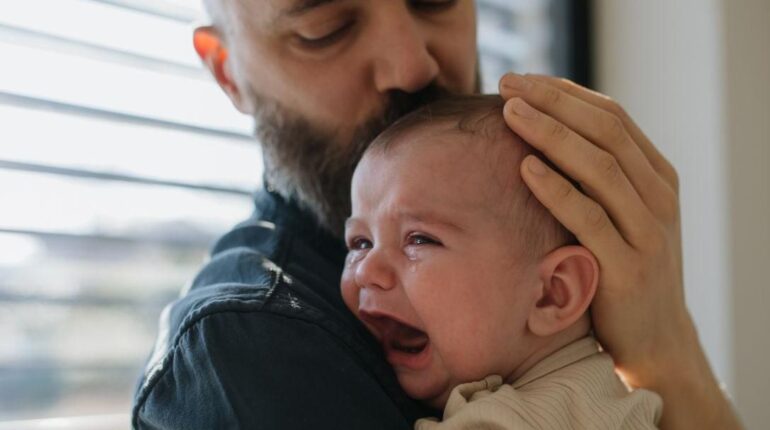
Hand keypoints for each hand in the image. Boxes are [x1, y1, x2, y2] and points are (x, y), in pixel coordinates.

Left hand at [498, 73, 741, 428]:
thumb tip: (545, 130)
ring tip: (510, 113)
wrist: (654, 338)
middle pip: (605, 131)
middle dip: (553, 102)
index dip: (565, 93)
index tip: (522, 80)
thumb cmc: (622, 268)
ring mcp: (648, 230)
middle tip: (508, 85)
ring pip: (600, 166)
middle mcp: (658, 196)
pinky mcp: (629, 266)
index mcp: (656, 176)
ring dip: (551, 134)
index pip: (612, 116)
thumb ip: (597, 177)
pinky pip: (589, 217)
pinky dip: (556, 188)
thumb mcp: (620, 215)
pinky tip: (524, 167)